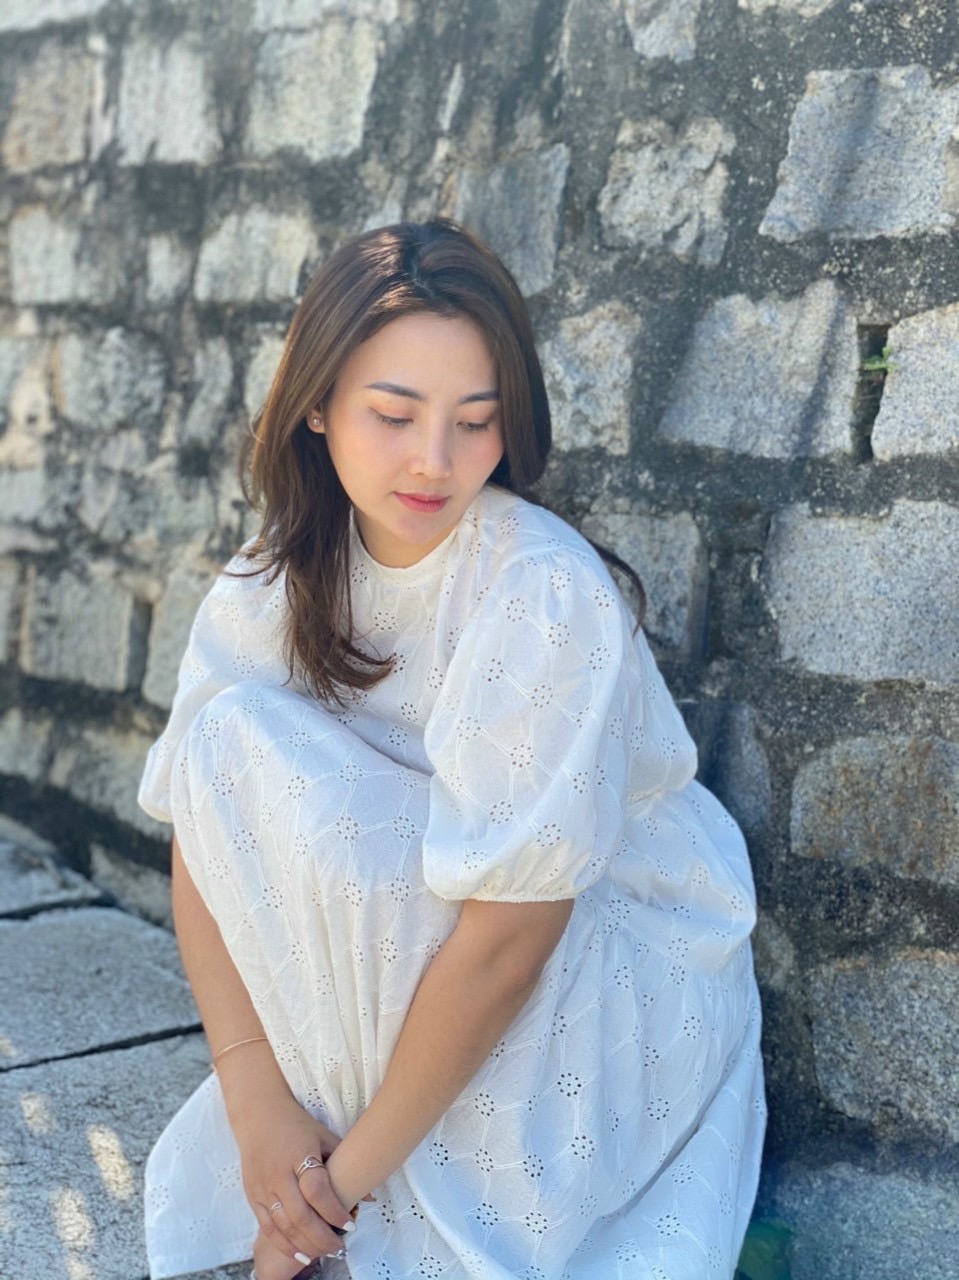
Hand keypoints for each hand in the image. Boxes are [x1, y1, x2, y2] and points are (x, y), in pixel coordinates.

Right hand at [233, 1091, 355, 1270]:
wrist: (259, 1115)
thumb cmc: (297, 1125)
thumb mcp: (323, 1136)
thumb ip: (345, 1165)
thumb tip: (370, 1197)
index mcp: (299, 1155)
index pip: (317, 1190)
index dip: (334, 1211)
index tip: (351, 1224)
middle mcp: (278, 1174)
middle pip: (300, 1215)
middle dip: (322, 1237)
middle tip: (340, 1246)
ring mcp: (263, 1187)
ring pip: (284, 1226)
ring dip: (305, 1245)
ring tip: (325, 1253)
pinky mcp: (252, 1197)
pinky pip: (268, 1228)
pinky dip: (285, 1245)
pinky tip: (301, 1255)